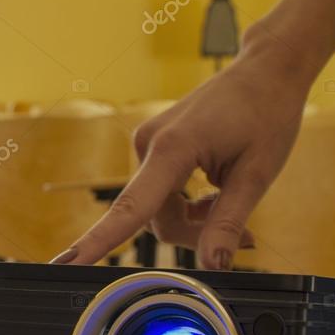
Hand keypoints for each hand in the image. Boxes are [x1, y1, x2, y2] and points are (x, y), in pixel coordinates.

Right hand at [52, 24, 317, 269]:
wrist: (266, 68)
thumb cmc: (267, 113)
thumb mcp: (257, 175)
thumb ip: (227, 222)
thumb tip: (212, 266)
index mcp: (172, 148)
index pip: (131, 208)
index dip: (98, 241)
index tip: (67, 263)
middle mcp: (148, 143)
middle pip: (154, 216)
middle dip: (191, 233)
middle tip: (244, 236)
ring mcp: (147, 142)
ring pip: (157, 207)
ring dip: (191, 218)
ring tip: (229, 203)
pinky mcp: (153, 145)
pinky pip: (159, 191)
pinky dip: (186, 203)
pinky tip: (214, 193)